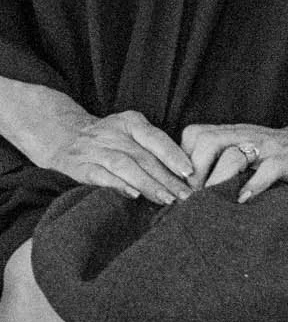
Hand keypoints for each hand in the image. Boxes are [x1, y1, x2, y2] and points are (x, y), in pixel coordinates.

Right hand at [45, 109, 195, 204]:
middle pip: (144, 157)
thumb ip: (155, 150)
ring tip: (167, 199)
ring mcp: (94, 149)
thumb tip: (187, 177)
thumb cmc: (111, 140)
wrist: (62, 135)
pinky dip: (117, 184)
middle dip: (168, 178)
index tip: (190, 173)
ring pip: (125, 166)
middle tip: (186, 196)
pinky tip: (134, 194)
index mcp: (130, 122)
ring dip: (148, 184)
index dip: (174, 155)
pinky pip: (100, 175)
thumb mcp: (132, 134)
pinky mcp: (79, 166)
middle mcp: (112, 133)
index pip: (155, 138)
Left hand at [180, 120, 287, 202]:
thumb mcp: (249, 152)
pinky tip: (244, 200)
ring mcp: (267, 146)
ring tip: (211, 201)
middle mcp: (246, 135)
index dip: (182, 157)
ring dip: (217, 179)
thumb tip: (195, 190)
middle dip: (194, 169)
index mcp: (233, 133)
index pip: (195, 134)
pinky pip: (267, 170)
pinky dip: (253, 185)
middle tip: (192, 196)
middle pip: (207, 140)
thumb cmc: (281, 155)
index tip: (180, 185)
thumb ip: (225, 161)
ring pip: (232, 154)